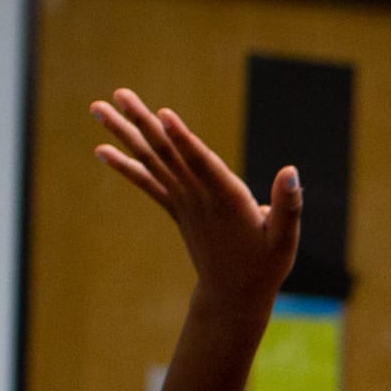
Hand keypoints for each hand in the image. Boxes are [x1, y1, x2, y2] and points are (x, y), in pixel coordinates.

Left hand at [91, 89, 300, 307]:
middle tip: (119, 94)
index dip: (183, 139)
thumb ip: (289, 204)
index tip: (163, 115)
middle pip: (168, 155)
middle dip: (143, 123)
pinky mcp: (176, 209)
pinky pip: (147, 183)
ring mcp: (183, 203)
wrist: (233, 295)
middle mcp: (198, 198)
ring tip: (99, 108)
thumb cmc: (265, 265)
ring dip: (125, 133)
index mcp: (228, 200)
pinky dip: (124, 166)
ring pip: (152, 162)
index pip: (202, 165)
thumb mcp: (285, 238)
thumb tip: (291, 171)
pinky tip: (101, 149)